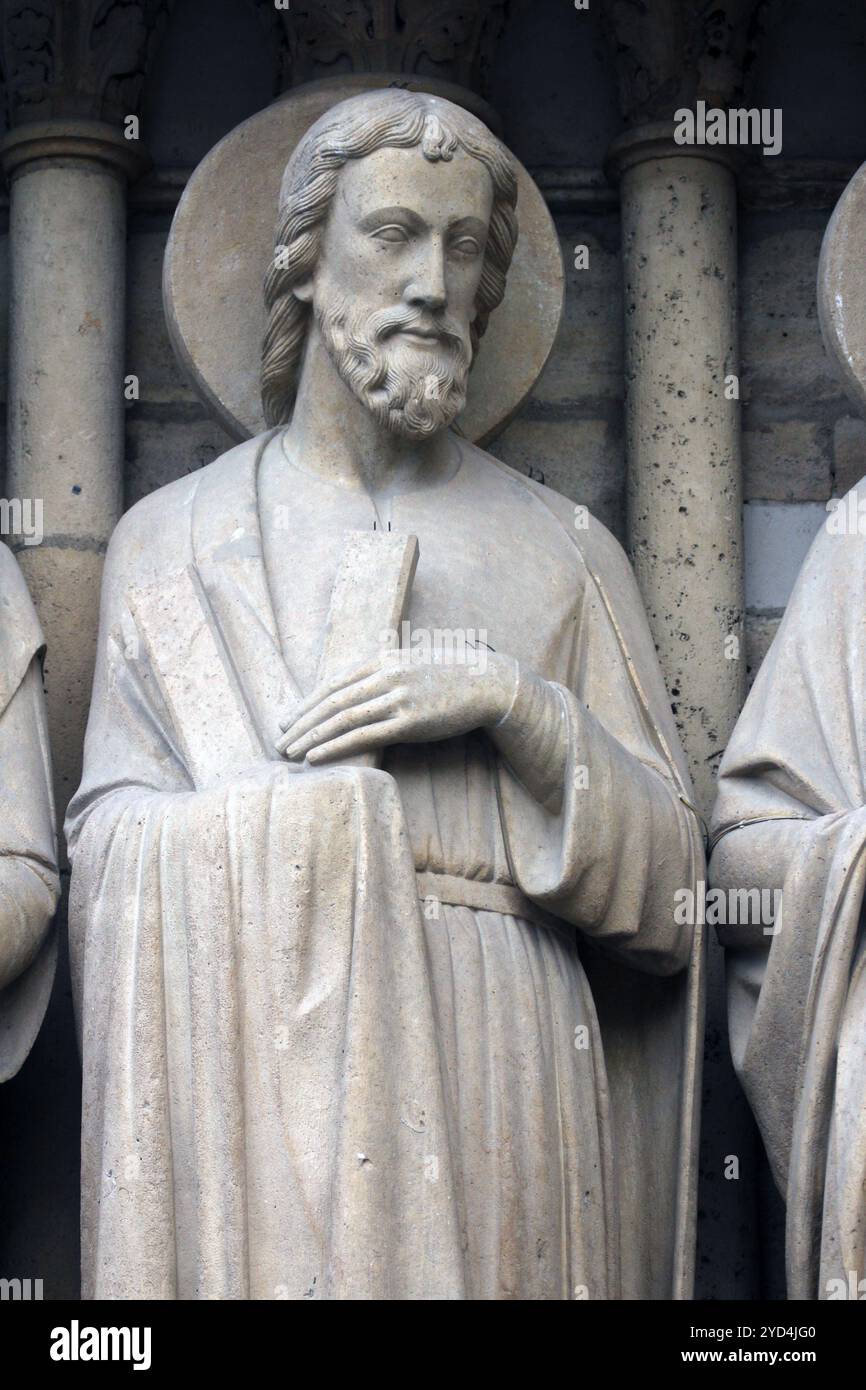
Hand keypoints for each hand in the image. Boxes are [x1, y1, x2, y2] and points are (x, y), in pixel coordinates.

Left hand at [276, 647, 518, 764]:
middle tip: (279, 740)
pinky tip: (316, 757)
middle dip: (301, 722)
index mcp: (384, 659)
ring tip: (289, 753)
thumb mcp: (415, 662)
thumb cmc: (454, 675)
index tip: (288, 718)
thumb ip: (388, 671)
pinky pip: (363, 736)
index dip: (307, 702)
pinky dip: (334, 746)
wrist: (490, 683)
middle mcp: (386, 675)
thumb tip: (364, 685)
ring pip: (341, 719)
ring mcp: (397, 698)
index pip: (334, 683)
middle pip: (331, 701)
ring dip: (310, 737)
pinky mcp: (410, 722)